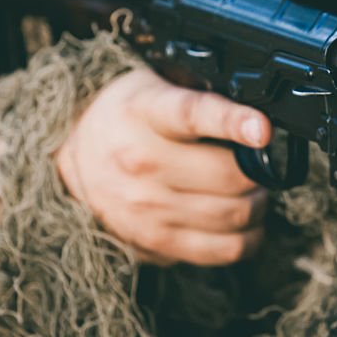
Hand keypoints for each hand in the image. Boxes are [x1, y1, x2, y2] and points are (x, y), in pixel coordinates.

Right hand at [55, 66, 271, 265]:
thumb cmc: (125, 118)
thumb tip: (253, 114)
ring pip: (234, 215)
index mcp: (145, 112)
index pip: (192, 114)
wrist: (74, 159)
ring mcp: (147, 208)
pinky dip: (247, 238)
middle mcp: (143, 162)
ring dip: (258, 204)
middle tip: (260, 164)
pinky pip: (222, 250)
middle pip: (230, 175)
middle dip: (260, 170)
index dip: (232, 121)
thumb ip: (200, 93)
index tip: (262, 129)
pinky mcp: (154, 242)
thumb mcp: (153, 86)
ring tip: (252, 192)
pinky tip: (244, 222)